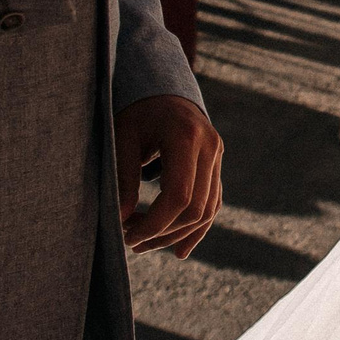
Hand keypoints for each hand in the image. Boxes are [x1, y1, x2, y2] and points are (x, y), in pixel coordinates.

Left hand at [114, 93, 222, 256]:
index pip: (178, 196)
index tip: (127, 236)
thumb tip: (123, 220)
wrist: (161, 89)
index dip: (154, 224)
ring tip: (144, 244)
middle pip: (195, 208)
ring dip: (176, 235)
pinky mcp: (216, 164)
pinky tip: (179, 250)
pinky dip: (196, 228)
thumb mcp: (122, 137)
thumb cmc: (136, 111)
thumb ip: (124, 178)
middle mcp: (210, 146)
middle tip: (130, 241)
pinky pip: (213, 203)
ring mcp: (217, 155)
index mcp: (186, 136)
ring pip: (207, 210)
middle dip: (162, 233)